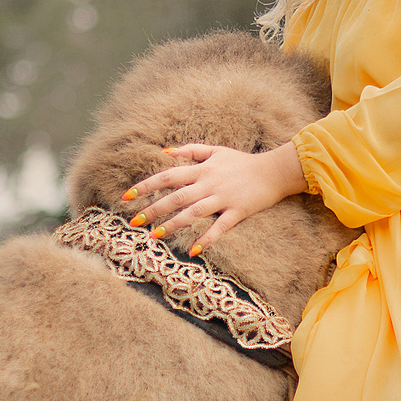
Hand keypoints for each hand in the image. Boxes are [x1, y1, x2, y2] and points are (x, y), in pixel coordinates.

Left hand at [126, 141, 305, 255]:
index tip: (127, 196)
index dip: (146, 185)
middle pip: (176, 196)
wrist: (274, 171)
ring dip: (173, 224)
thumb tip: (165, 152)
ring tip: (154, 235)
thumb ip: (190, 150)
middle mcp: (209, 183)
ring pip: (193, 212)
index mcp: (201, 169)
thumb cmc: (242, 162)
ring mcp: (223, 198)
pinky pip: (220, 227)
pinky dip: (207, 239)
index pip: (167, 176)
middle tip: (133, 221)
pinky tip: (193, 251)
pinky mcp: (237, 212)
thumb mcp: (215, 150)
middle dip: (153, 209)